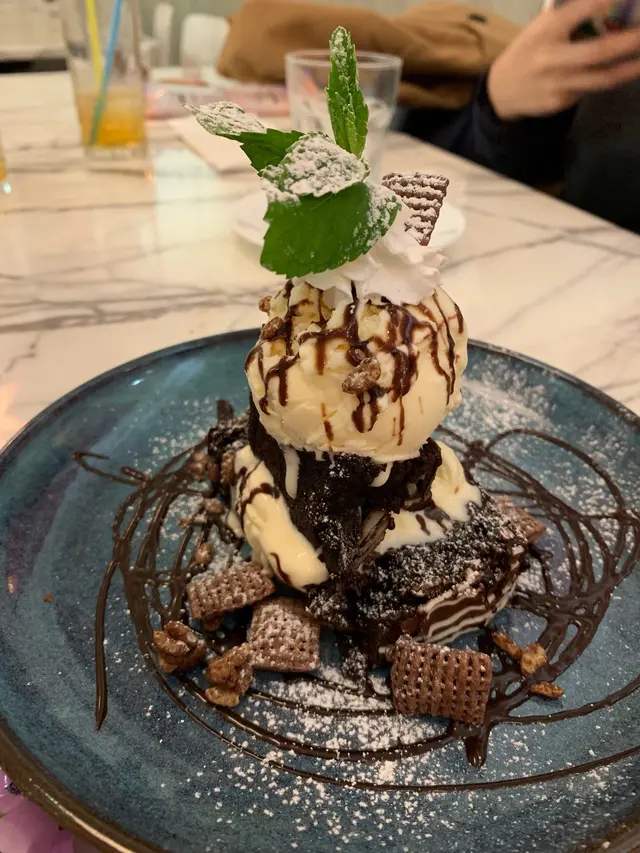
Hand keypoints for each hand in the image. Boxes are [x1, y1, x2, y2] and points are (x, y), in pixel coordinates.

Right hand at [487, 0, 639, 119]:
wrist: (501, 93)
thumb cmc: (527, 52)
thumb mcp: (540, 28)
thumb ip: (566, 17)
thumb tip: (603, 4)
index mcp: (545, 32)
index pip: (576, 12)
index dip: (600, 2)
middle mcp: (551, 58)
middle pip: (596, 52)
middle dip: (626, 43)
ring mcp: (556, 84)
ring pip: (599, 78)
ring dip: (628, 70)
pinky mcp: (559, 102)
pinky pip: (588, 89)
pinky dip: (604, 79)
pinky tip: (615, 72)